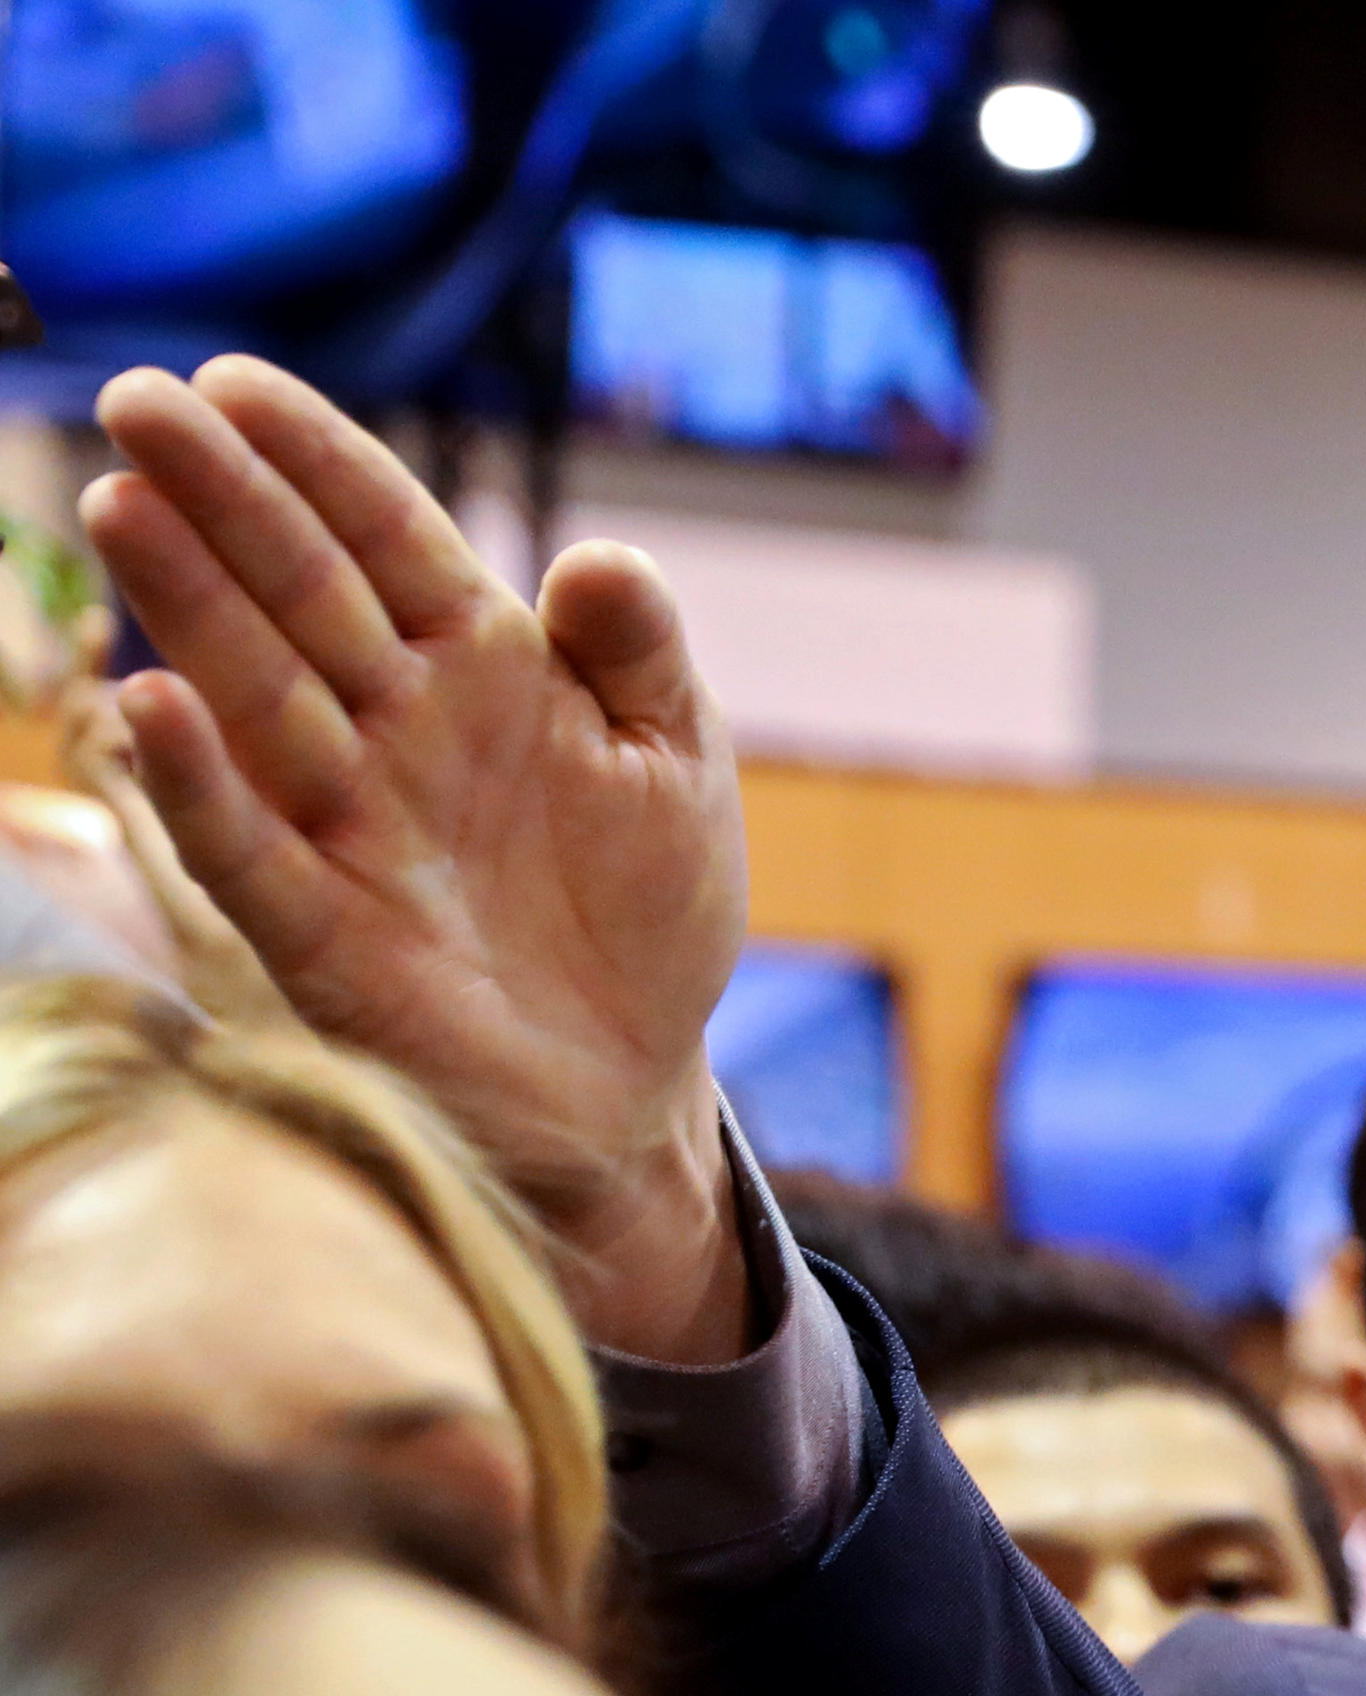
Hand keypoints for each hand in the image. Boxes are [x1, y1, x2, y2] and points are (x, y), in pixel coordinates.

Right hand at [81, 357, 749, 1359]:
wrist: (633, 1079)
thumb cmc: (644, 908)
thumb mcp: (676, 765)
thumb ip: (643, 656)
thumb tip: (602, 558)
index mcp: (485, 669)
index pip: (388, 541)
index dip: (318, 463)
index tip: (235, 381)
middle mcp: (396, 729)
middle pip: (301, 595)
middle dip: (225, 500)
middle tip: (143, 404)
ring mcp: (352, 824)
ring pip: (257, 694)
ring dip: (193, 605)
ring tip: (125, 504)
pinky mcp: (327, 933)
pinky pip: (251, 849)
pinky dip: (202, 784)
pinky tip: (156, 706)